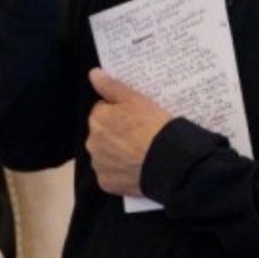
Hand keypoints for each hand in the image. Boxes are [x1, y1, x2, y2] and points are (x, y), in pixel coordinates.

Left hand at [86, 69, 170, 196]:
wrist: (167, 161)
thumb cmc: (152, 126)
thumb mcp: (135, 99)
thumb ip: (111, 86)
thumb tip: (93, 73)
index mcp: (97, 119)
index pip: (102, 111)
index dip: (119, 113)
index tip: (135, 118)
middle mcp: (92, 142)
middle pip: (102, 134)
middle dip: (115, 134)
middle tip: (139, 136)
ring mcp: (99, 165)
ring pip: (105, 155)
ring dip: (116, 153)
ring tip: (139, 154)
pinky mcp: (107, 184)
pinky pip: (111, 175)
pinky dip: (120, 173)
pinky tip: (136, 169)